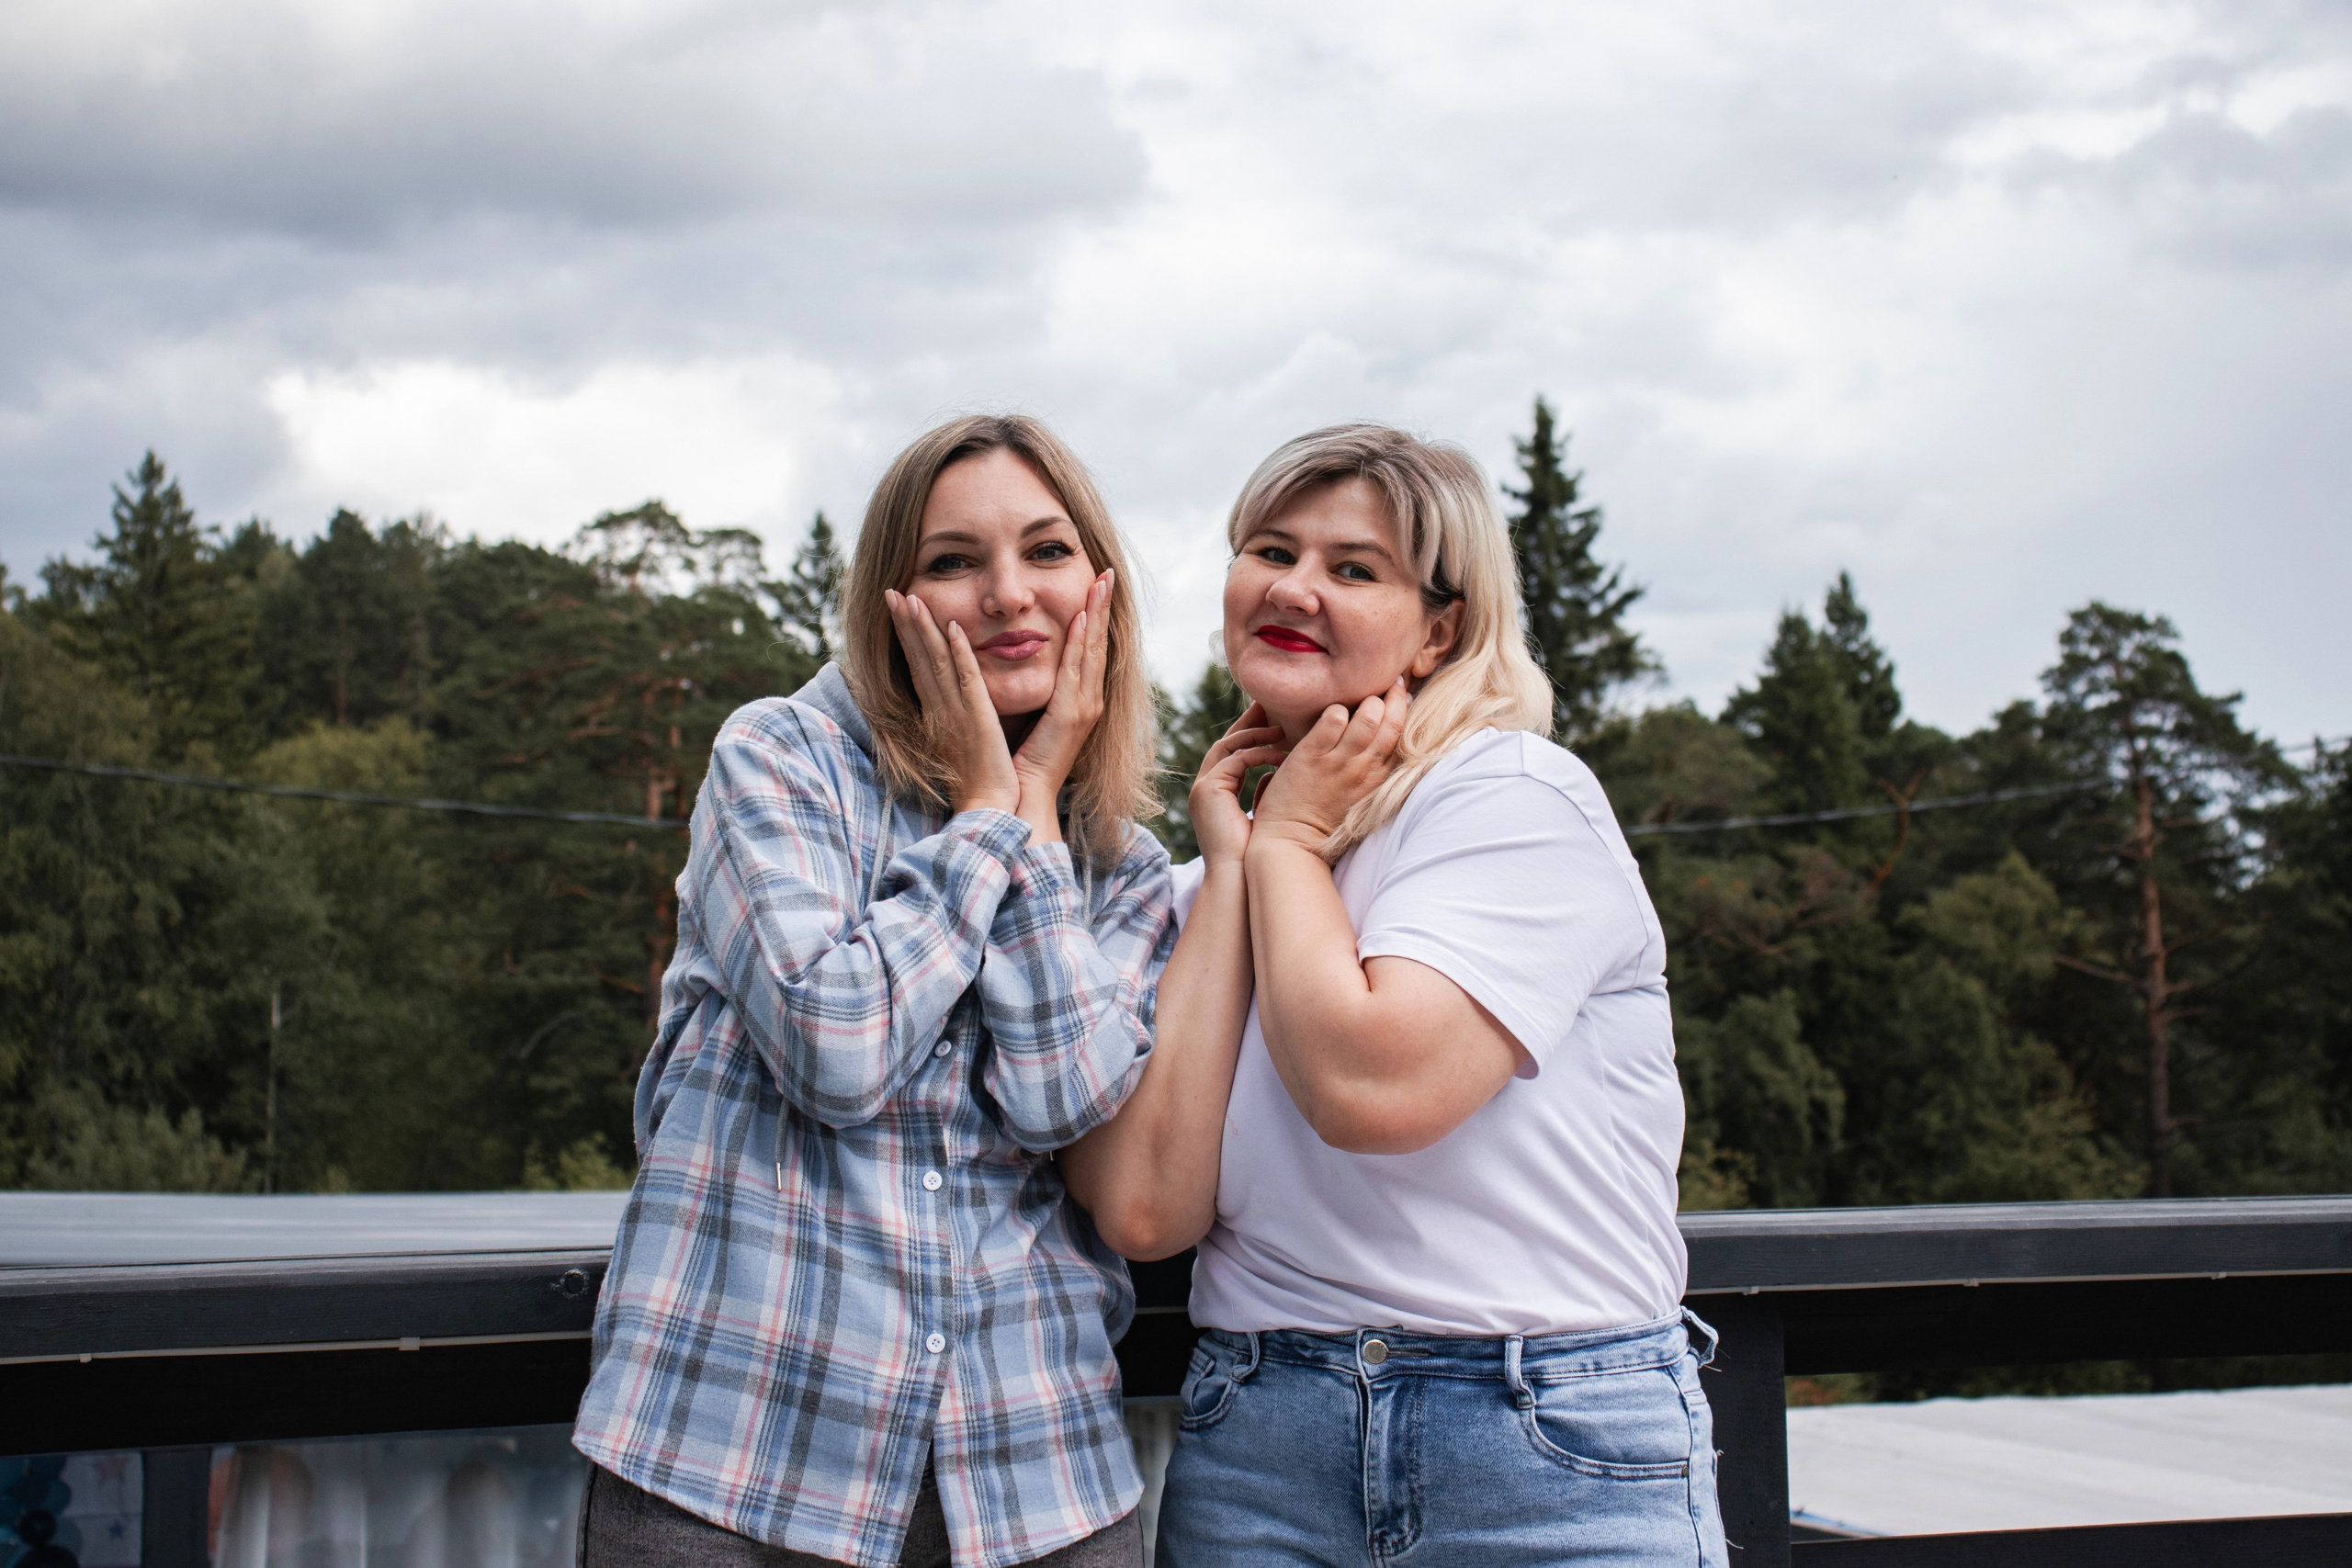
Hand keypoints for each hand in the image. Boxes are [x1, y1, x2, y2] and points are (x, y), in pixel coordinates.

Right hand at [886, 588, 1020, 817]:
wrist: (987, 808)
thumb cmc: (977, 780)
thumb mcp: (960, 740)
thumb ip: (956, 715)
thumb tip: (953, 697)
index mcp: (936, 714)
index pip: (918, 667)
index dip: (907, 636)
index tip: (899, 607)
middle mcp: (940, 710)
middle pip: (918, 658)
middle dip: (905, 624)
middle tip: (892, 592)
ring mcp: (956, 713)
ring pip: (936, 663)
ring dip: (924, 629)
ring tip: (912, 598)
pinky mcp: (977, 720)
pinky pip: (966, 680)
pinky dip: (958, 653)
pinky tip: (952, 628)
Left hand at [1009, 570, 1113, 841]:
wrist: (1024, 796)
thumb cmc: (1022, 762)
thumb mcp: (1035, 718)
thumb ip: (1039, 693)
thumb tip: (1025, 663)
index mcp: (1079, 701)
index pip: (1089, 649)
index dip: (1095, 617)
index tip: (1096, 586)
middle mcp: (1088, 701)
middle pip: (1097, 643)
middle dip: (1102, 606)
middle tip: (1107, 572)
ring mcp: (1083, 708)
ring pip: (1091, 650)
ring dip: (1096, 614)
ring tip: (1100, 582)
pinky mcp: (1070, 716)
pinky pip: (1075, 670)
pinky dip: (1079, 641)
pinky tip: (1080, 616)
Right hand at [1189, 701, 1288, 866]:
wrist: (1240, 880)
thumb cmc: (1255, 856)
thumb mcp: (1262, 816)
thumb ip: (1265, 792)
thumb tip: (1279, 771)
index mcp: (1215, 795)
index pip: (1231, 755)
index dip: (1249, 736)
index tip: (1271, 720)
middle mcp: (1204, 789)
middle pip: (1225, 744)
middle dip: (1248, 724)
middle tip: (1270, 705)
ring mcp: (1203, 789)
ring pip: (1227, 748)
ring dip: (1255, 735)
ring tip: (1281, 727)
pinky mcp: (1208, 791)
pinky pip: (1234, 761)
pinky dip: (1258, 755)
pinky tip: (1280, 755)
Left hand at [1248, 680, 1409, 855]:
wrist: (1291, 842)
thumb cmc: (1323, 821)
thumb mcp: (1360, 797)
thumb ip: (1372, 772)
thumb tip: (1379, 742)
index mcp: (1378, 780)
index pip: (1404, 737)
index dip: (1406, 711)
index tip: (1403, 694)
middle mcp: (1364, 770)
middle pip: (1393, 723)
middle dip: (1395, 697)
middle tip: (1392, 681)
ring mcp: (1339, 763)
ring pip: (1368, 718)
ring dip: (1368, 701)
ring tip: (1362, 695)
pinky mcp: (1311, 757)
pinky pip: (1332, 720)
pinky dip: (1335, 710)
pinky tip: (1332, 712)